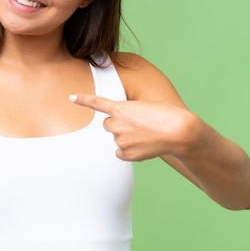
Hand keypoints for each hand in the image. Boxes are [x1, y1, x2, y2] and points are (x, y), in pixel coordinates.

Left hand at [70, 94, 201, 160]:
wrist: (178, 131)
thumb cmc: (166, 115)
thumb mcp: (144, 108)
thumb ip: (128, 116)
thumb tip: (121, 135)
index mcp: (120, 107)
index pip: (96, 103)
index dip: (83, 100)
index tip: (71, 97)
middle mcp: (116, 123)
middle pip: (109, 125)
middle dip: (119, 125)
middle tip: (138, 125)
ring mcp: (119, 139)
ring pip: (117, 138)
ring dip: (127, 137)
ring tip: (146, 135)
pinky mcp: (125, 153)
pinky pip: (121, 153)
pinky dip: (130, 151)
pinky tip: (144, 146)